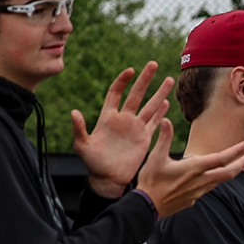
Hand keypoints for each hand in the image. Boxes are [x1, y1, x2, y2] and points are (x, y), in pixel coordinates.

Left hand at [71, 62, 173, 195]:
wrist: (108, 179)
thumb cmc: (93, 163)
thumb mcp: (82, 145)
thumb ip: (79, 128)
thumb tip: (74, 112)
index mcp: (108, 117)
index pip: (116, 93)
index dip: (123, 81)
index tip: (131, 71)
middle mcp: (123, 119)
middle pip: (136, 94)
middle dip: (145, 79)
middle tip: (153, 64)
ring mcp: (136, 128)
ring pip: (150, 106)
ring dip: (159, 93)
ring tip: (169, 80)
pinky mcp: (145, 139)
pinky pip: (154, 123)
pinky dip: (161, 113)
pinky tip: (167, 103)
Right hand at [133, 119, 243, 217]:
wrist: (147, 207)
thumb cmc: (151, 181)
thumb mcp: (156, 157)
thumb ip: (164, 138)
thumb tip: (166, 120)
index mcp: (194, 168)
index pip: (220, 158)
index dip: (235, 151)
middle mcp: (200, 180)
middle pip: (227, 172)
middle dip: (240, 163)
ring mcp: (198, 192)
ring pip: (220, 181)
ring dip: (231, 172)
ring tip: (237, 165)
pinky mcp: (194, 199)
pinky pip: (210, 188)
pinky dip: (218, 180)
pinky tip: (216, 177)